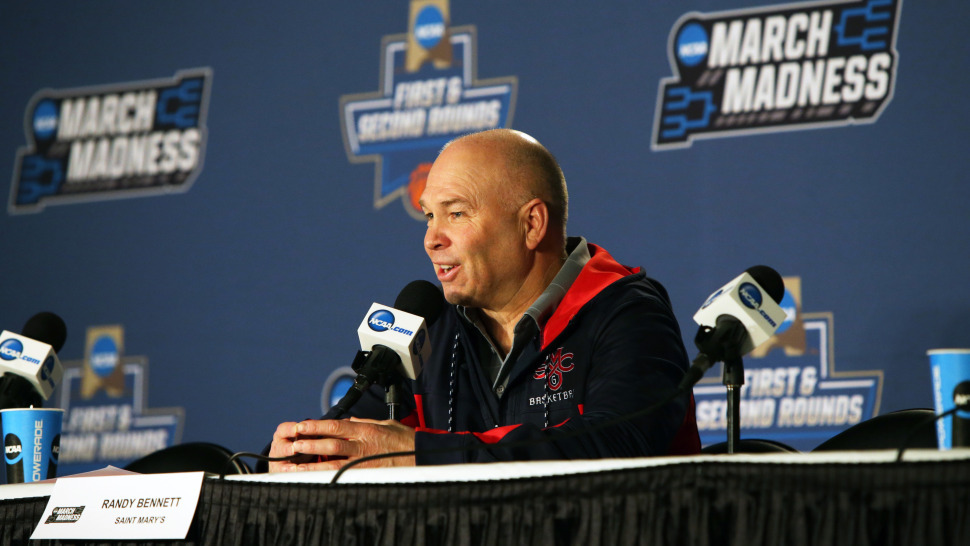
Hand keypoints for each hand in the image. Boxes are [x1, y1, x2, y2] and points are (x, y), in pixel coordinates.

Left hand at [270, 417, 415, 471]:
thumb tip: (349, 421)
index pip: (337, 425)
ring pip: (334, 461)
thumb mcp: (385, 424)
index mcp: (366, 430)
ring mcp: (364, 460)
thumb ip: (365, 422)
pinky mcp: (367, 473)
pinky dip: (328, 476)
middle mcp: (363, 444)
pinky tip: (316, 477)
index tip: (302, 425)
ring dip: (314, 461)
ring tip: (297, 462)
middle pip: (331, 442)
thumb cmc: (406, 440)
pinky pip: (344, 474)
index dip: (317, 425)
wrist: (421, 455)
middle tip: (294, 441)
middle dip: (311, 442)